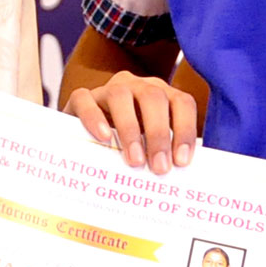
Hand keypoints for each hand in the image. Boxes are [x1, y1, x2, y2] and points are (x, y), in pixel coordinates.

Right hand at [69, 69, 197, 174]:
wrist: (85, 137)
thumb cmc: (124, 144)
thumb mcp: (148, 145)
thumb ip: (162, 153)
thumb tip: (178, 180)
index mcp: (160, 94)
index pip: (181, 102)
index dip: (185, 130)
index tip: (182, 162)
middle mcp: (136, 86)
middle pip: (153, 97)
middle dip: (159, 133)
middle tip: (159, 168)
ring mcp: (107, 89)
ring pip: (120, 95)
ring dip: (130, 128)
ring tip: (135, 160)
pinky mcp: (80, 98)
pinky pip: (85, 100)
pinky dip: (94, 118)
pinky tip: (104, 138)